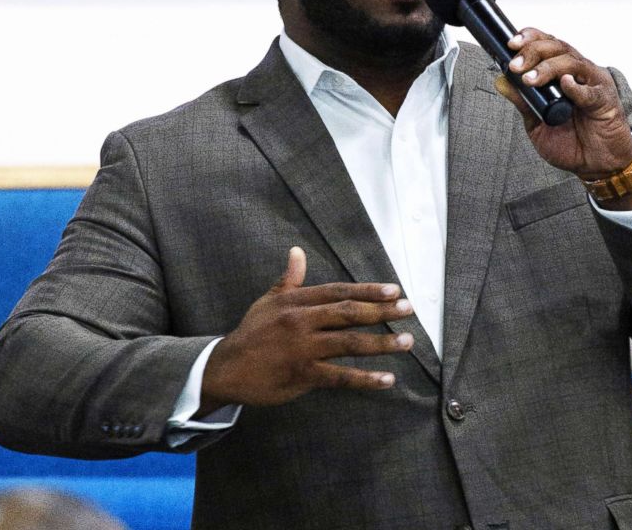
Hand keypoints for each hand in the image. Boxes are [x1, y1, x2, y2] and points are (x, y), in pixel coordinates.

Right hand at [199, 247, 414, 411]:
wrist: (224, 368)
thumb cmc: (251, 333)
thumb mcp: (267, 302)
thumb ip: (289, 280)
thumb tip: (297, 252)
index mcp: (297, 302)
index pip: (339, 292)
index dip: (367, 290)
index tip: (393, 290)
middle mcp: (302, 322)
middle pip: (349, 313)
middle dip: (381, 311)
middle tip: (408, 310)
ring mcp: (303, 349)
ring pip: (349, 344)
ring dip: (381, 343)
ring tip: (407, 342)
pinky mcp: (302, 375)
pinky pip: (340, 376)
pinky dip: (365, 379)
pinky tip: (387, 379)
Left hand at [497, 28, 631, 209]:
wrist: (595, 164)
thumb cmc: (571, 142)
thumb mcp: (537, 123)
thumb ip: (522, 102)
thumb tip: (501, 81)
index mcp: (562, 72)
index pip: (547, 44)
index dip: (530, 38)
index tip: (511, 44)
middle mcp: (578, 72)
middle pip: (558, 47)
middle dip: (533, 52)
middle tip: (516, 66)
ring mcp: (593, 84)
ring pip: (572, 62)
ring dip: (549, 67)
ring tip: (531, 79)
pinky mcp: (605, 101)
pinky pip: (590, 91)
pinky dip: (577, 87)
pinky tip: (565, 84)